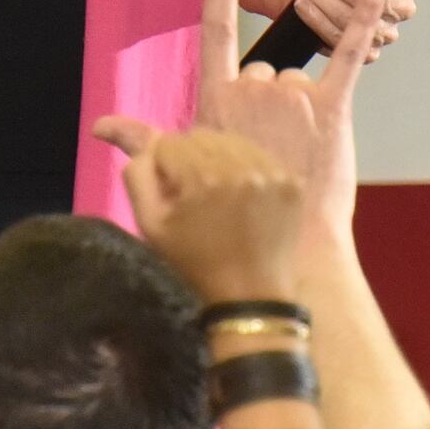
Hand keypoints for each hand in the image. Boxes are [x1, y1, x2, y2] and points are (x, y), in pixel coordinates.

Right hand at [99, 0, 377, 253]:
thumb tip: (102, 126)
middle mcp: (252, 90)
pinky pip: (347, 58)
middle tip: (264, 157)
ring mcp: (293, 99)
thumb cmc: (219, 229)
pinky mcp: (332, 111)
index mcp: (215, 101)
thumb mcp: (169, 183)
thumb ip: (140, 142)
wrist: (280, 260)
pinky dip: (362, 25)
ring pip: (294, 84)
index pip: (215, 30)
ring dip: (296, 112)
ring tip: (292, 160)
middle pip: (259, 74)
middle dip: (262, 106)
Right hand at [109, 127, 306, 308]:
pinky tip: (244, 195)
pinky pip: (258, 154)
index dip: (163, 167)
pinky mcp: (291, 179)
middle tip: (193, 191)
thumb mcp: (150, 225)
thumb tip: (146, 147)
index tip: (172, 192)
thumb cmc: (195, 261)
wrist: (251, 293)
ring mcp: (271, 170)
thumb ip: (138, 177)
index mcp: (200, 177)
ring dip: (218, 157)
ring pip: (230, 140)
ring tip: (219, 191)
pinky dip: (246, 167)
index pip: (168, 141)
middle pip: (199, 135)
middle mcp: (239, 165)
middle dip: (189, 157)